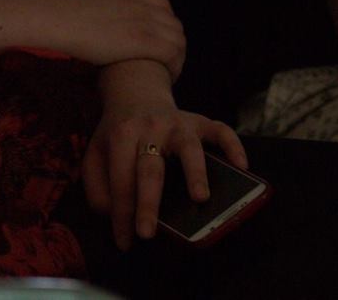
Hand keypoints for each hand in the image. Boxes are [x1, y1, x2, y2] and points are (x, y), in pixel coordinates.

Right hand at [58, 0, 186, 80]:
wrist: (57, 19)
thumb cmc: (64, 17)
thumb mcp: (93, 4)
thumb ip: (107, 11)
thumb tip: (101, 26)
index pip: (164, 7)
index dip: (166, 26)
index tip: (158, 43)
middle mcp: (141, 5)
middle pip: (174, 24)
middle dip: (175, 45)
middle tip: (165, 64)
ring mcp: (142, 22)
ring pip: (178, 40)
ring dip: (178, 58)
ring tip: (167, 74)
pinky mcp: (140, 40)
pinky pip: (171, 53)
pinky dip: (175, 66)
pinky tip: (167, 77)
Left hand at [81, 98, 248, 250]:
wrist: (135, 94)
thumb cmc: (117, 135)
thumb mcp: (96, 155)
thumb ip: (97, 186)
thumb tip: (114, 215)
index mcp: (121, 136)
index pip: (120, 180)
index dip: (121, 213)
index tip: (125, 243)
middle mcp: (150, 128)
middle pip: (150, 168)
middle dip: (148, 202)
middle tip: (147, 234)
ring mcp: (178, 123)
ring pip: (189, 147)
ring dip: (195, 172)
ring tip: (201, 198)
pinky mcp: (200, 121)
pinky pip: (221, 130)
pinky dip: (233, 146)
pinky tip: (242, 166)